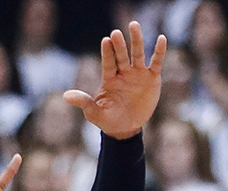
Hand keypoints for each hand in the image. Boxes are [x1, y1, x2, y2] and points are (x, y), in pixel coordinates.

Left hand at [63, 23, 165, 140]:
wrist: (126, 128)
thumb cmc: (108, 120)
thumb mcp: (94, 113)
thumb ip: (84, 102)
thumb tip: (65, 96)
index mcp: (110, 79)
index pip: (108, 63)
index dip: (108, 52)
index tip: (106, 40)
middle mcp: (124, 73)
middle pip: (122, 55)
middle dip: (120, 44)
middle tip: (116, 32)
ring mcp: (138, 74)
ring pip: (138, 54)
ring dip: (137, 40)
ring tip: (134, 25)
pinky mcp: (152, 78)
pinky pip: (156, 62)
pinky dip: (159, 51)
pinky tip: (161, 38)